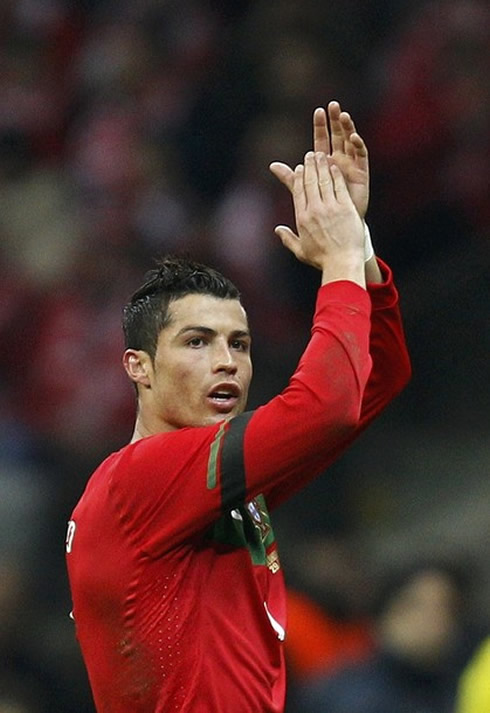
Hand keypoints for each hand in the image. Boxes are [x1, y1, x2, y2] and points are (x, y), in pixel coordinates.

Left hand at [270, 101, 369, 218]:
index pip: (322, 140)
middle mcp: (339, 160)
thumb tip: (272, 165)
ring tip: (343, 116)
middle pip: (338, 136)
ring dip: (348, 128)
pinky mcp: (362, 173)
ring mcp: (351, 166)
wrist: (337, 226)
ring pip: (350, 142)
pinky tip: (354, 137)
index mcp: (325, 163)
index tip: (318, 111)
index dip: (320, 126)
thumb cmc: (321, 208)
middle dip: (335, 120)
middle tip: (332, 105)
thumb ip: (291, 178)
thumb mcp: (304, 190)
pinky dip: (358, 146)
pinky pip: (362, 157)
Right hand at [272, 151, 364, 286]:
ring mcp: (330, 207)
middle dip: (309, 166)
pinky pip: (338, 186)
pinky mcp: (345, 207)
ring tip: (321, 155)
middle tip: (310, 155)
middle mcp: (314, 210)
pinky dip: (335, 175)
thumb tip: (277, 230)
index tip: (299, 168)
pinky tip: (334, 166)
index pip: (298, 192)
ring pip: (323, 180)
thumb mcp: (301, 250)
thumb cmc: (322, 259)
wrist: (342, 262)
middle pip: (309, 182)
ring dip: (321, 165)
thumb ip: (288, 238)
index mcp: (302, 219)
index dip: (298, 177)